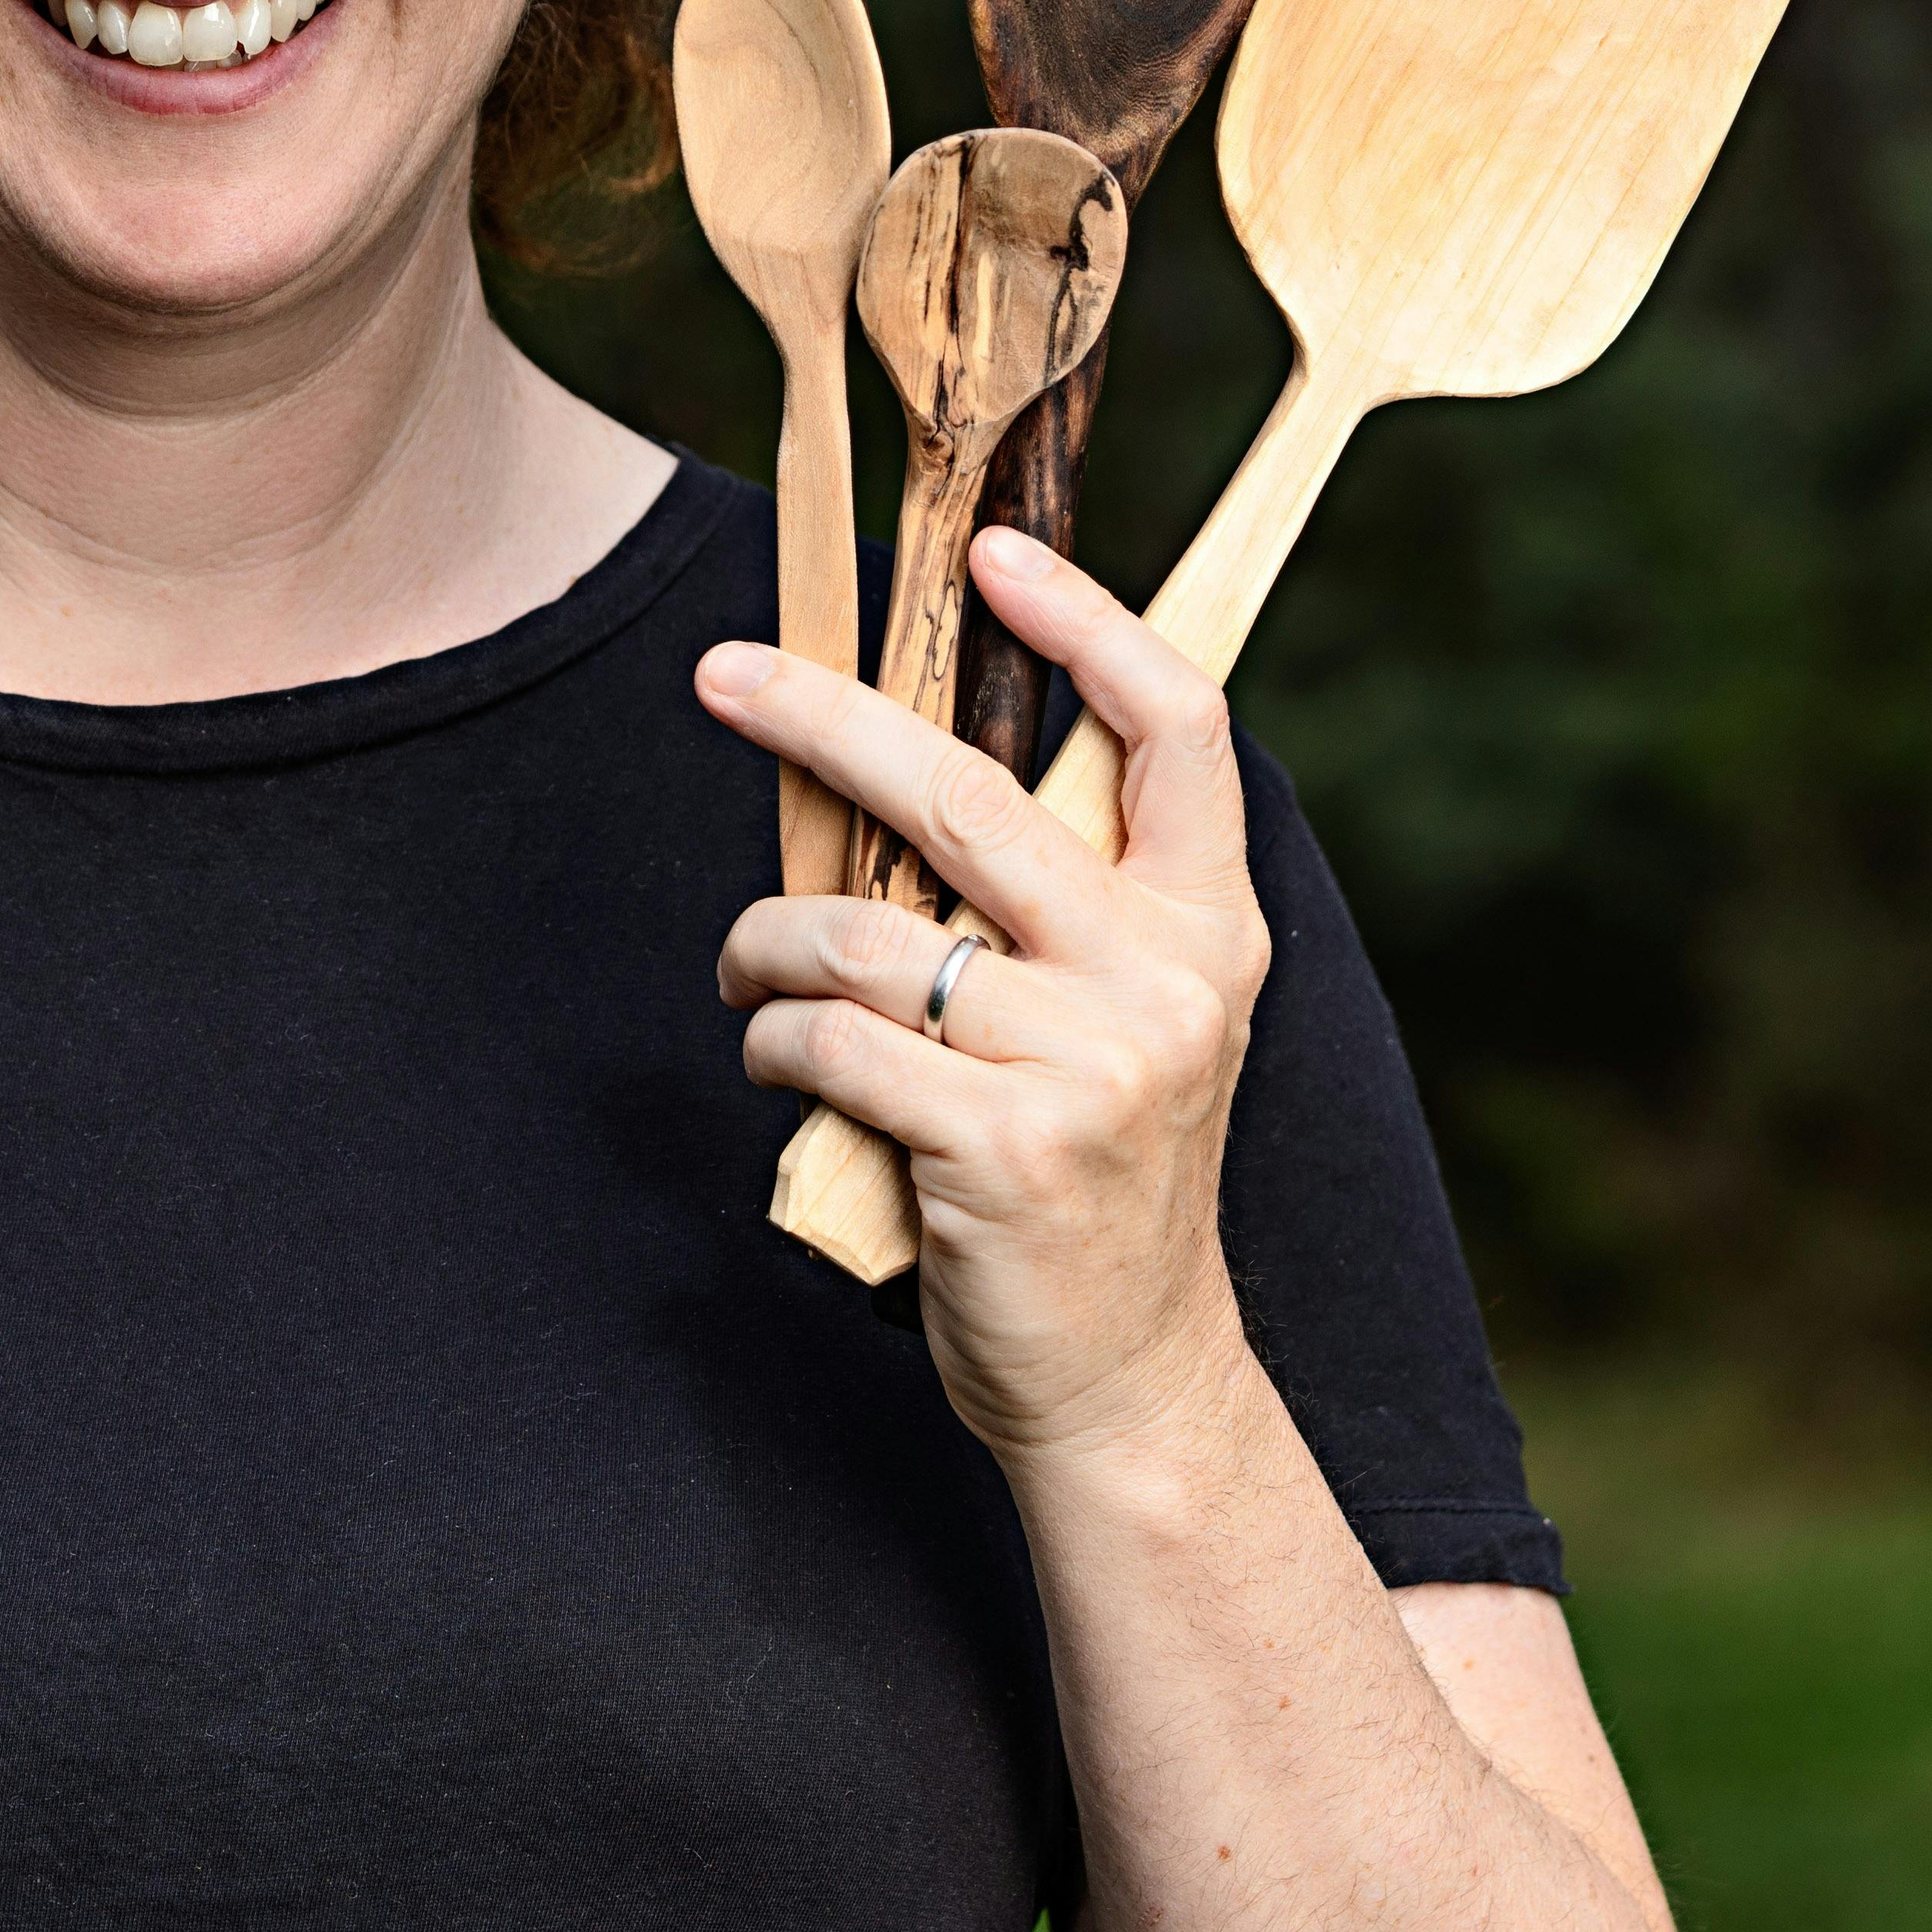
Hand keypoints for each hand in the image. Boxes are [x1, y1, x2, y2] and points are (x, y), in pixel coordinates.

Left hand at [695, 528, 1270, 1465]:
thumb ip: (1054, 908)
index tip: (992, 552)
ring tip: (743, 977)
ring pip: (864, 932)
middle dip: (822, 719)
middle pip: (968, 794)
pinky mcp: (1000, 1148)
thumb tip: (896, 770)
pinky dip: (770, 1039)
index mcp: (1209, 926)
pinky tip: (771, 1056)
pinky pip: (832, 1043)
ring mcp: (1090, 1065)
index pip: (1178, 725)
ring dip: (764, 943)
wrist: (1130, 1379)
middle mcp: (1165, 979)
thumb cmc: (1092, 1178)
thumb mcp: (1124, 1023)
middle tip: (722, 674)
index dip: (1088, 621)